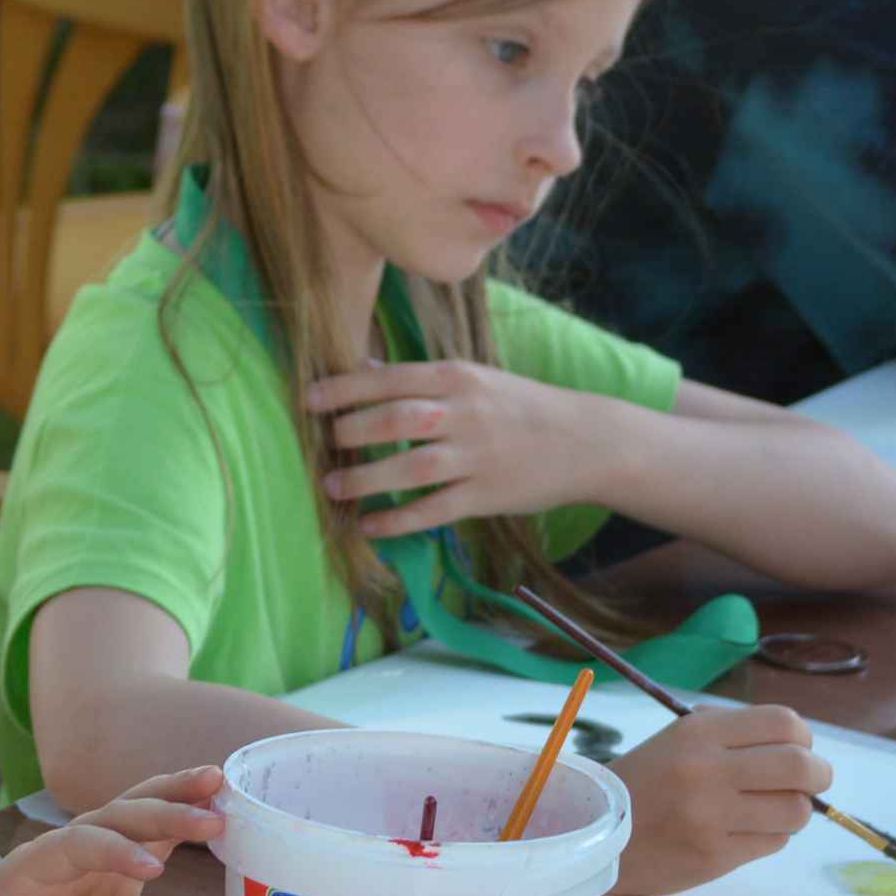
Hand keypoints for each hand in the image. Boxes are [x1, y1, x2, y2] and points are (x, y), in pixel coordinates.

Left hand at [0, 767, 227, 895]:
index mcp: (23, 875)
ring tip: (224, 786)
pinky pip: (145, 846)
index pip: (72, 848)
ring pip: (131, 820)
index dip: (112, 851)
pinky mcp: (106, 885)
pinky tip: (217, 815)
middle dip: (159, 813)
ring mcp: (84, 868)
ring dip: (174, 802)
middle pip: (110, 819)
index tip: (152, 870)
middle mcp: (57, 859)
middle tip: (214, 815)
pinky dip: (178, 829)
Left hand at [303, 360, 606, 535]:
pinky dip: (397, 520)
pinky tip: (369, 526)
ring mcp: (475, 456)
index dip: (343, 389)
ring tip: (333, 487)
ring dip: (365, 480)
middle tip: (324, 444)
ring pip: (410, 467)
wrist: (587, 441)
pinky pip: (432, 510)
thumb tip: (365, 369)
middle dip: (350, 432)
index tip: (307, 400)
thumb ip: (421, 379)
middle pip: (395, 419)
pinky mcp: (485, 496)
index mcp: (458, 377)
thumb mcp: (475, 378)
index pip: (389, 378)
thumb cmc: (521, 406)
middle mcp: (464, 414)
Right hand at [609, 706, 831, 895]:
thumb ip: (734, 735)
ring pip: (795, 811)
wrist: (596, 833)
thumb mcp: (679, 740)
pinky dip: (771, 835)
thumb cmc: (646, 781)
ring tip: (772, 810)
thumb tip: (800, 746)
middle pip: (800, 766)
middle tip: (810, 782)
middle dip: (818, 775)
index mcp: (697, 733)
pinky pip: (773, 842)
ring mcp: (711, 817)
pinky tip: (746, 831)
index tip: (797, 750)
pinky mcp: (714, 855)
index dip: (803, 738)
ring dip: (794, 810)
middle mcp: (706, 771)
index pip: (783, 723)